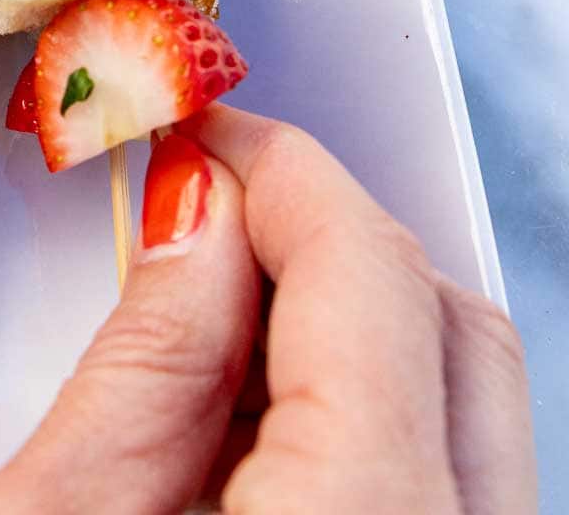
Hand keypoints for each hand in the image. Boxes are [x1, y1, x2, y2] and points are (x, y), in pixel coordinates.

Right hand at [0, 106, 534, 514]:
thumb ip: (140, 361)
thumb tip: (194, 215)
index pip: (364, 269)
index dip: (276, 166)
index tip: (203, 127)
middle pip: (446, 323)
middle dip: (322, 233)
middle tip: (204, 200)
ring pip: (466, 405)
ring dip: (352, 330)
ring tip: (212, 319)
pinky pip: (450, 486)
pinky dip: (370, 421)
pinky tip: (252, 430)